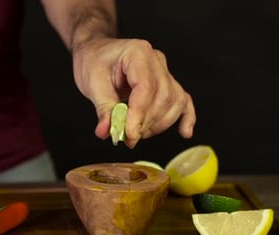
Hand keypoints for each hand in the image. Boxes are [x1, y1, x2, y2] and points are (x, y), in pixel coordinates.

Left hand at [72, 38, 195, 147]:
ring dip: (158, 124)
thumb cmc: (94, 61)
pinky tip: (185, 132)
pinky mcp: (167, 83)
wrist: (96, 51)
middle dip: (146, 123)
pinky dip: (186, 117)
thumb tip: (107, 131)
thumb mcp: (92, 83)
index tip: (130, 134)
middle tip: (128, 139)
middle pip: (163, 97)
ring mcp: (165, 71)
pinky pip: (183, 100)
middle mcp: (156, 60)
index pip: (145, 88)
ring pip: (174, 102)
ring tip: (138, 134)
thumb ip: (103, 108)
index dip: (139, 114)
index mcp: (138, 53)